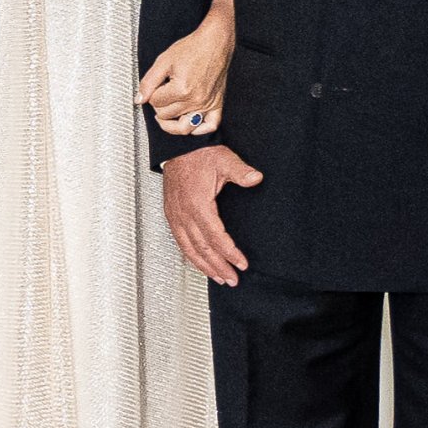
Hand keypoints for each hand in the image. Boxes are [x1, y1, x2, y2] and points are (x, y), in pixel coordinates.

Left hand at [136, 5, 233, 135]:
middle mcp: (196, 100)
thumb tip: (139, 100)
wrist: (214, 42)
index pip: (156, 103)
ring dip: (172, 122)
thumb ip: (148, 82)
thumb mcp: (164, 61)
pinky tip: (190, 123)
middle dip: (160, 105)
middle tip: (162, 92)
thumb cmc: (191, 48)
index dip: (152, 93)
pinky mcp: (217, 104)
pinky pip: (209, 126)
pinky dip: (198, 129)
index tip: (157, 85)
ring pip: (184, 127)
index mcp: (182, 89)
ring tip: (167, 113)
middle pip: (167, 115)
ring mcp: (207, 104)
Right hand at [162, 145, 262, 284]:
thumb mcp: (224, 159)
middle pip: (202, 248)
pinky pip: (180, 242)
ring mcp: (175, 216)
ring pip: (189, 249)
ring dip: (204, 266)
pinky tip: (200, 264)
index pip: (215, 236)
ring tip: (219, 278)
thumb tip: (256, 178)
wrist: (178, 147)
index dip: (229, 253)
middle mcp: (184, 214)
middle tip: (232, 279)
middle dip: (218, 267)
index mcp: (198, 204)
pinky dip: (190, 256)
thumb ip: (241, 171)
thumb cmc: (200, 154)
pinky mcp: (171, 215)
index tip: (242, 264)